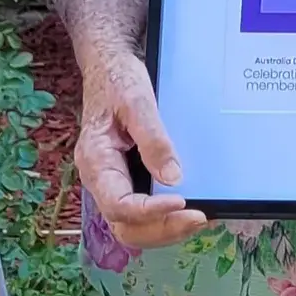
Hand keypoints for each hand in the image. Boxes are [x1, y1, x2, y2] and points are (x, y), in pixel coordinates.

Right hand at [74, 48, 209, 250]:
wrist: (109, 66)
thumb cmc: (118, 79)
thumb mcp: (137, 100)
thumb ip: (153, 139)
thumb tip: (173, 178)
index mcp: (96, 161)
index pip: (119, 205)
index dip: (150, 212)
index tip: (182, 201)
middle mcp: (100, 179)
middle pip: (125, 226)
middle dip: (162, 230)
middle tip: (198, 219)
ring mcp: (113, 182)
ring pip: (133, 226)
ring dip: (165, 229)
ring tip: (198, 219)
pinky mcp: (127, 179)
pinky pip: (141, 211)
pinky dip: (164, 218)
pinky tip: (188, 210)